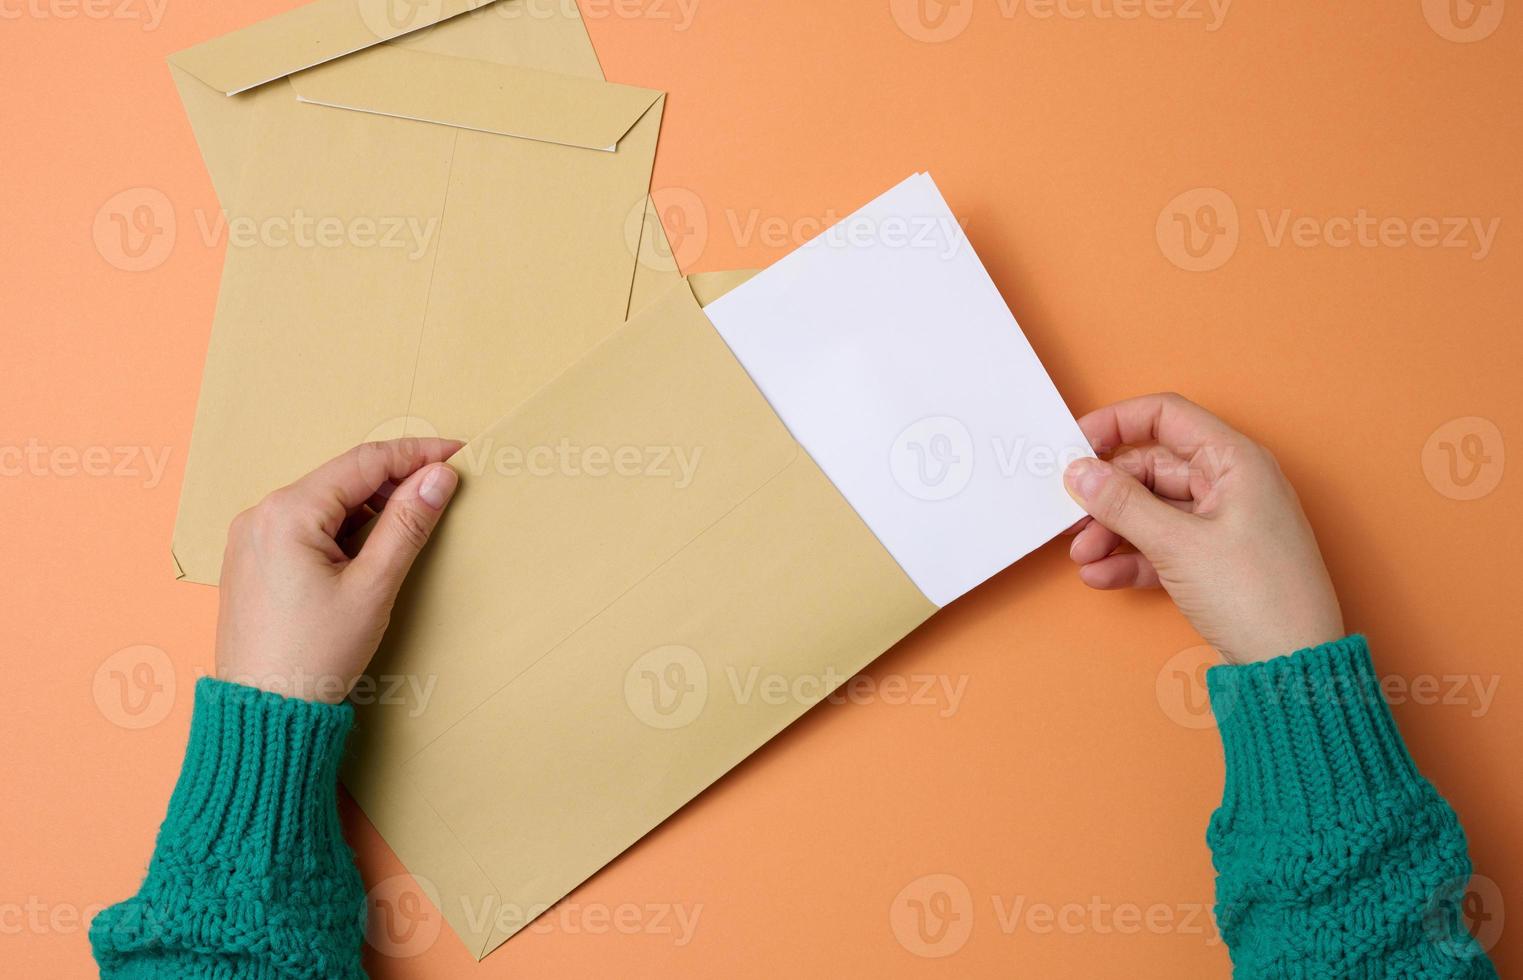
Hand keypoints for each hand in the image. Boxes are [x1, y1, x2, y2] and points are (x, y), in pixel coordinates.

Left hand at [215, 438, 462, 701]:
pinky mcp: (252, 559)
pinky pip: (305, 524)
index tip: (456, 453)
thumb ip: (408, 524)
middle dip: (394, 480)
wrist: (264, 712)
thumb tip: (438, 477)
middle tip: (442, 490)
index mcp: (287, 512)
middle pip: (343, 478)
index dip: (415, 453)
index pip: (363, 462)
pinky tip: (369, 549)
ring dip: (370, 506)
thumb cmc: (315, 656)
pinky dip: (343, 527)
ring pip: (325, 502)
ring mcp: (251, 536)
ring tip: (410, 526)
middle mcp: (260, 514)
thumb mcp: (373, 587)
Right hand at [1061, 393, 1342, 664]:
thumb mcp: (1178, 545)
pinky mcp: (1216, 560)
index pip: (1166, 417)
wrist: (1295, 666)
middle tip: (1072, 516)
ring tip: (1083, 556)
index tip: (1076, 444)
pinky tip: (1102, 575)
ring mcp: (1225, 523)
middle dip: (1108, 495)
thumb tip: (1081, 473)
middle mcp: (1232, 485)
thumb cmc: (1260, 597)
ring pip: (1153, 510)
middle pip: (1152, 469)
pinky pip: (1163, 545)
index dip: (1117, 424)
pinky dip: (1131, 557)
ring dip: (1114, 530)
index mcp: (1235, 462)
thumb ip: (1123, 504)